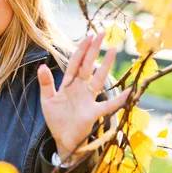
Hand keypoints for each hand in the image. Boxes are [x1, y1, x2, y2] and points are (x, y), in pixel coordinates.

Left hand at [37, 32, 130, 158]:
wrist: (63, 139)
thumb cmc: (57, 119)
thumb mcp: (47, 100)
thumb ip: (46, 83)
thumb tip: (42, 66)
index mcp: (68, 84)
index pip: (75, 63)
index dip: (80, 50)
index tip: (88, 36)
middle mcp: (80, 88)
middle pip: (88, 65)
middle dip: (93, 50)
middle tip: (101, 33)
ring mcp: (88, 99)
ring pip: (98, 79)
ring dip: (106, 65)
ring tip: (113, 50)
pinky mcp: (93, 113)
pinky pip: (108, 105)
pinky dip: (119, 100)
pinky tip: (129, 92)